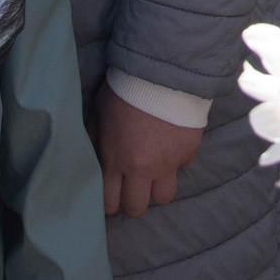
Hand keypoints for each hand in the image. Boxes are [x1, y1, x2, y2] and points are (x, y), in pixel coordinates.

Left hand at [95, 85, 202, 217]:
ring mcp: (168, 163)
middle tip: (132, 184)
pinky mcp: (188, 152)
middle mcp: (142, 169)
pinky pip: (181, 167)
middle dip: (132, 199)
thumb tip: (91, 162)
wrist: (161, 71)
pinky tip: (169, 142)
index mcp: (114, 161)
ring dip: (157, 187)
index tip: (110, 192)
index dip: (109, 201)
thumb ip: (95, 143)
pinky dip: (175, 160)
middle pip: (137, 208)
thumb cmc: (123, 90)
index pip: (109, 204)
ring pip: (164, 197)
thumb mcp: (97, 115)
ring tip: (153, 170)